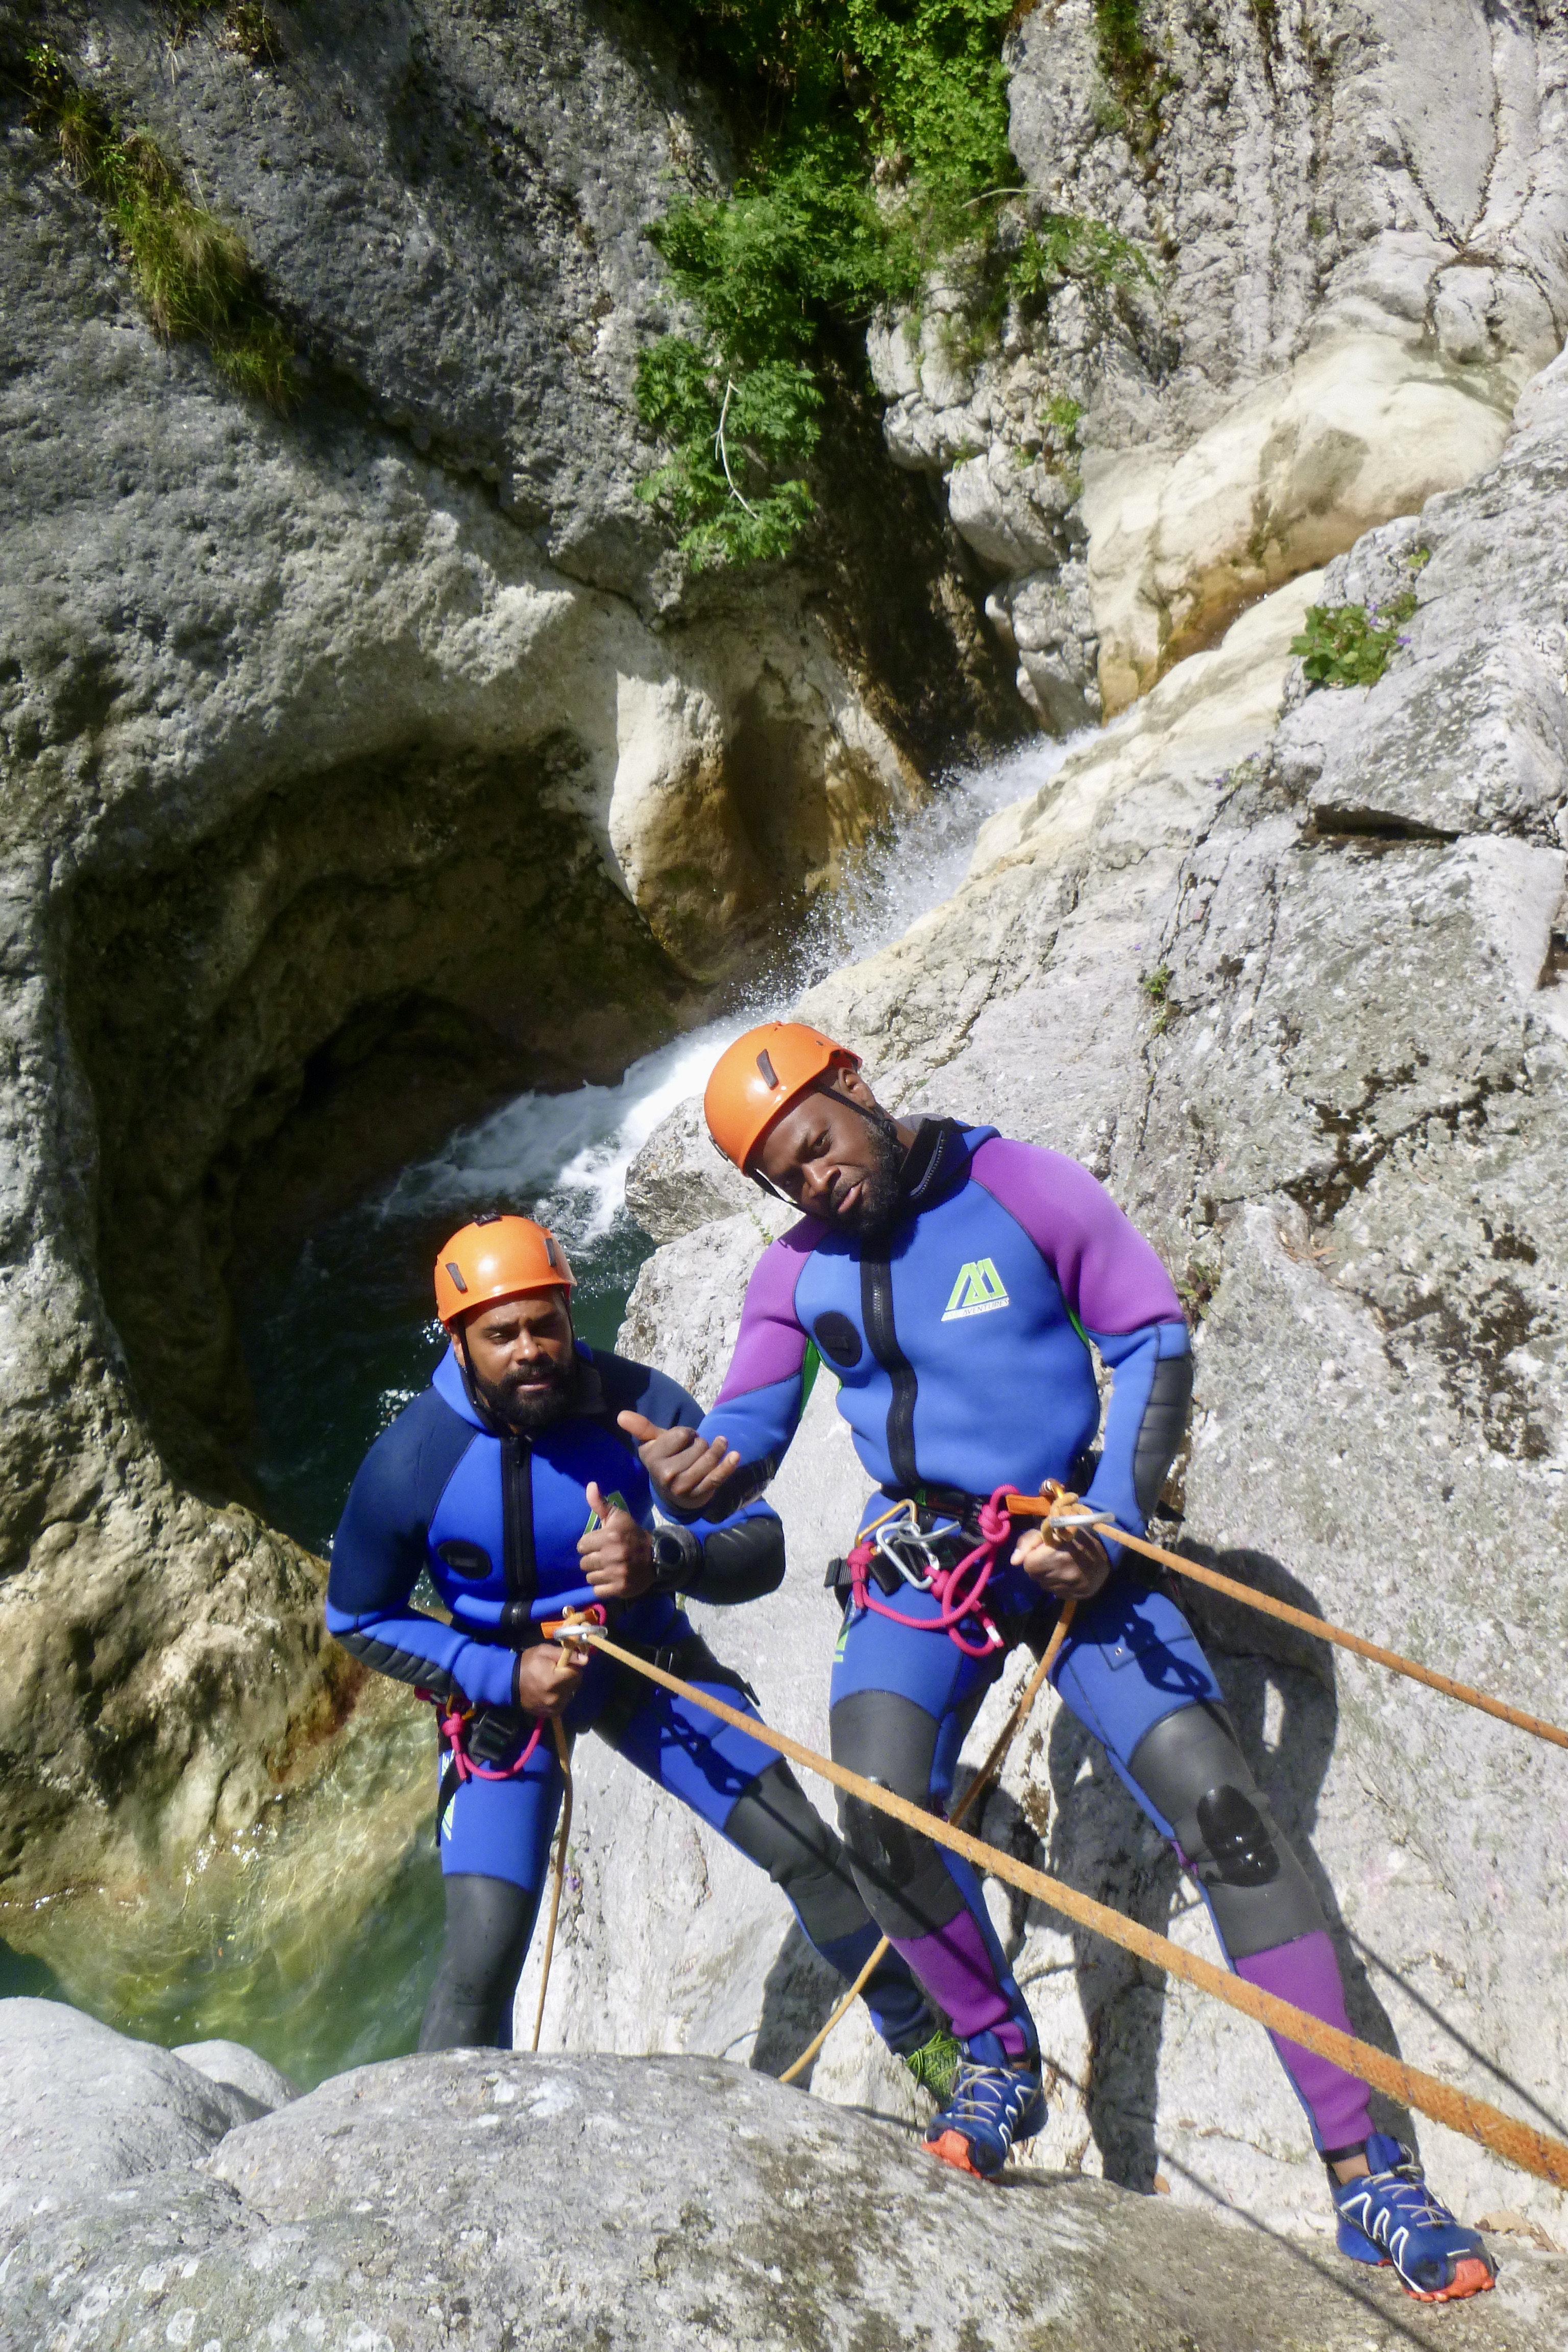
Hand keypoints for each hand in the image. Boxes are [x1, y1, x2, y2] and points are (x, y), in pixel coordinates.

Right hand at [515, 1639, 587, 1717]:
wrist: (509, 1683)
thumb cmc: (527, 1664)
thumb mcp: (543, 1652)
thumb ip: (565, 1654)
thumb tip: (585, 1659)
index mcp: (554, 1680)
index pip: (577, 1673)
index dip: (572, 1666)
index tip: (563, 1664)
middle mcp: (556, 1696)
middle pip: (574, 1684)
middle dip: (569, 1676)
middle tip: (557, 1672)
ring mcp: (553, 1707)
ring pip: (570, 1694)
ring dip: (565, 1687)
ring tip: (552, 1682)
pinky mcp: (550, 1713)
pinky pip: (563, 1703)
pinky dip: (560, 1697)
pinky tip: (550, 1691)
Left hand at [578, 1480, 654, 1599]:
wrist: (656, 1557)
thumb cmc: (632, 1535)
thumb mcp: (618, 1517)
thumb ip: (600, 1503)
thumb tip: (590, 1485)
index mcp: (610, 1536)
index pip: (581, 1545)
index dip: (589, 1545)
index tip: (600, 1545)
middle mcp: (613, 1555)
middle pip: (584, 1563)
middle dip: (592, 1560)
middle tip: (605, 1557)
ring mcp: (617, 1573)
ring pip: (590, 1578)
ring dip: (597, 1574)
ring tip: (609, 1568)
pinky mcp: (620, 1588)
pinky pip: (598, 1591)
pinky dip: (603, 1587)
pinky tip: (612, 1579)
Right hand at [618, 1410, 740, 1510]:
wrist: (675, 1493)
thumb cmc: (667, 1460)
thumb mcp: (654, 1443)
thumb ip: (642, 1428)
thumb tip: (621, 1415)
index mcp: (652, 1459)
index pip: (683, 1434)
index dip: (686, 1434)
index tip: (682, 1441)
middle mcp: (665, 1475)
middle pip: (699, 1446)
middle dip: (701, 1443)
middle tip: (694, 1450)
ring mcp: (683, 1487)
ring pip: (709, 1459)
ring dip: (716, 1450)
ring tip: (714, 1449)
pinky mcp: (699, 1495)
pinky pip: (717, 1477)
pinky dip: (728, 1465)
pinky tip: (735, 1455)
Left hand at [1012, 1521, 1110, 1601]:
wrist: (1106, 1549)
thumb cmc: (1075, 1534)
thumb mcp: (1050, 1528)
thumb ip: (1029, 1541)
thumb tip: (1014, 1561)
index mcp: (1057, 1554)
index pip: (1029, 1564)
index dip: (1033, 1556)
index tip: (1043, 1550)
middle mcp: (1065, 1574)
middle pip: (1035, 1576)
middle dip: (1039, 1566)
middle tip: (1051, 1557)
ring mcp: (1072, 1587)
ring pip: (1044, 1585)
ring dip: (1048, 1575)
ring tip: (1061, 1564)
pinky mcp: (1078, 1596)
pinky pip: (1057, 1592)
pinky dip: (1058, 1584)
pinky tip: (1068, 1574)